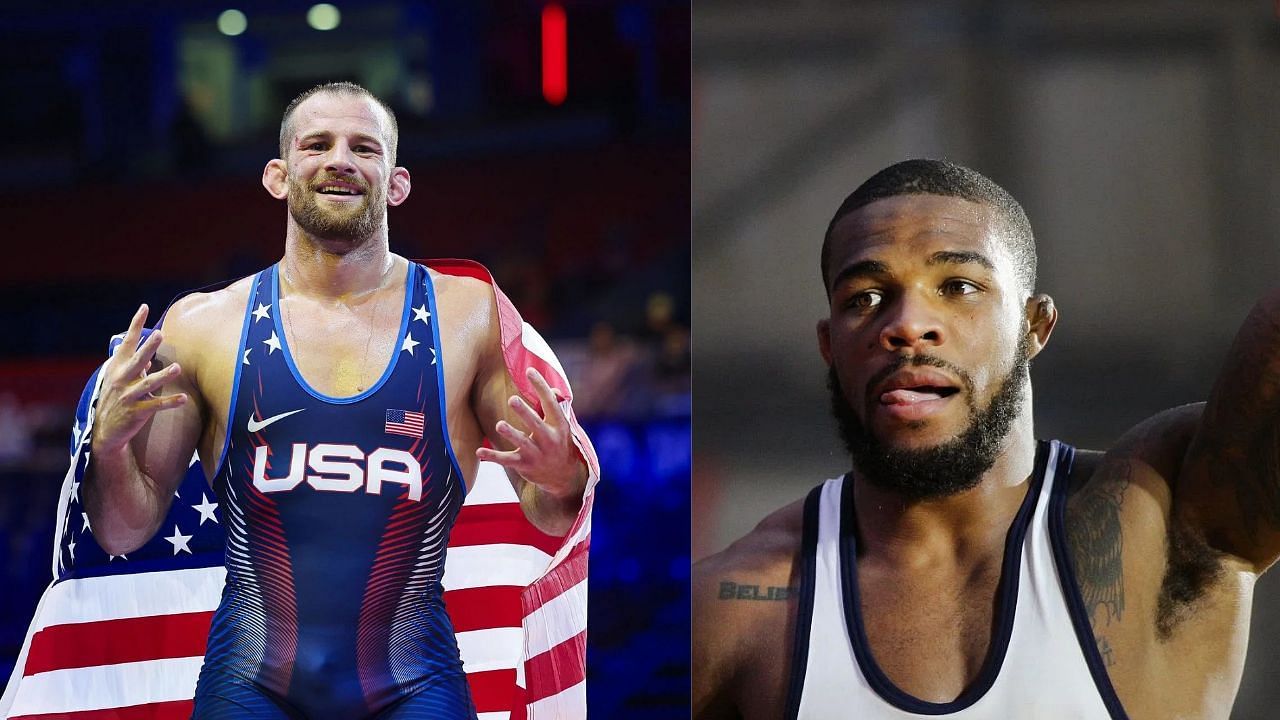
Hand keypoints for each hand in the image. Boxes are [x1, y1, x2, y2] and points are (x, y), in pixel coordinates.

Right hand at [91, 304, 188, 455]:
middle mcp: (121, 379)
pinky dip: (170, 402)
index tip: (144, 307)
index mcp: (118, 367)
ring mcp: (128, 396)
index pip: (127, 341)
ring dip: (162, 375)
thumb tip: (146, 352)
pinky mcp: (136, 412)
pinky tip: (184, 398)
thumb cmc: (116, 399)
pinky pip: (156, 406)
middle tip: (160, 334)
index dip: (135, 324)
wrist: (106, 431)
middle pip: (137, 360)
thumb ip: (134, 364)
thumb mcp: (119, 378)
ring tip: (177, 367)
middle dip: (148, 347)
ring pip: (147, 383)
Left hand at [476, 367, 585, 498]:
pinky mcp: (524, 465)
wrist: (565, 477)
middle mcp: (549, 439)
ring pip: (522, 443)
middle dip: (525, 412)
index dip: (541, 386)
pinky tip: (479, 451)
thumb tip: (552, 388)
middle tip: (512, 399)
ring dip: (511, 434)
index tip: (530, 371)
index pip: (550, 403)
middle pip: (536, 424)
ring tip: (499, 425)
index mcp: (559, 425)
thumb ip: (555, 407)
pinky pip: (507, 460)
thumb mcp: (562, 426)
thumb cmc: (560, 443)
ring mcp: (537, 453)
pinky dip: (493, 456)